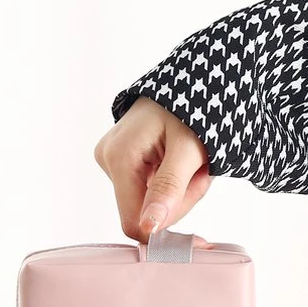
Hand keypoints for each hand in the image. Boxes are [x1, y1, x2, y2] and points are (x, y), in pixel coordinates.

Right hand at [94, 98, 210, 241]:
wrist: (196, 79)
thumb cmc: (195, 105)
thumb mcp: (189, 149)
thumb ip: (169, 188)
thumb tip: (149, 227)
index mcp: (119, 157)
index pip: (136, 223)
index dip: (169, 224)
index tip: (198, 207)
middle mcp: (107, 159)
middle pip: (145, 212)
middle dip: (180, 199)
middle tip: (200, 172)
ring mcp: (112, 159)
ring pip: (149, 202)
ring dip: (179, 190)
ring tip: (193, 161)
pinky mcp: (121, 159)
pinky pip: (148, 188)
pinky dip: (172, 181)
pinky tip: (182, 159)